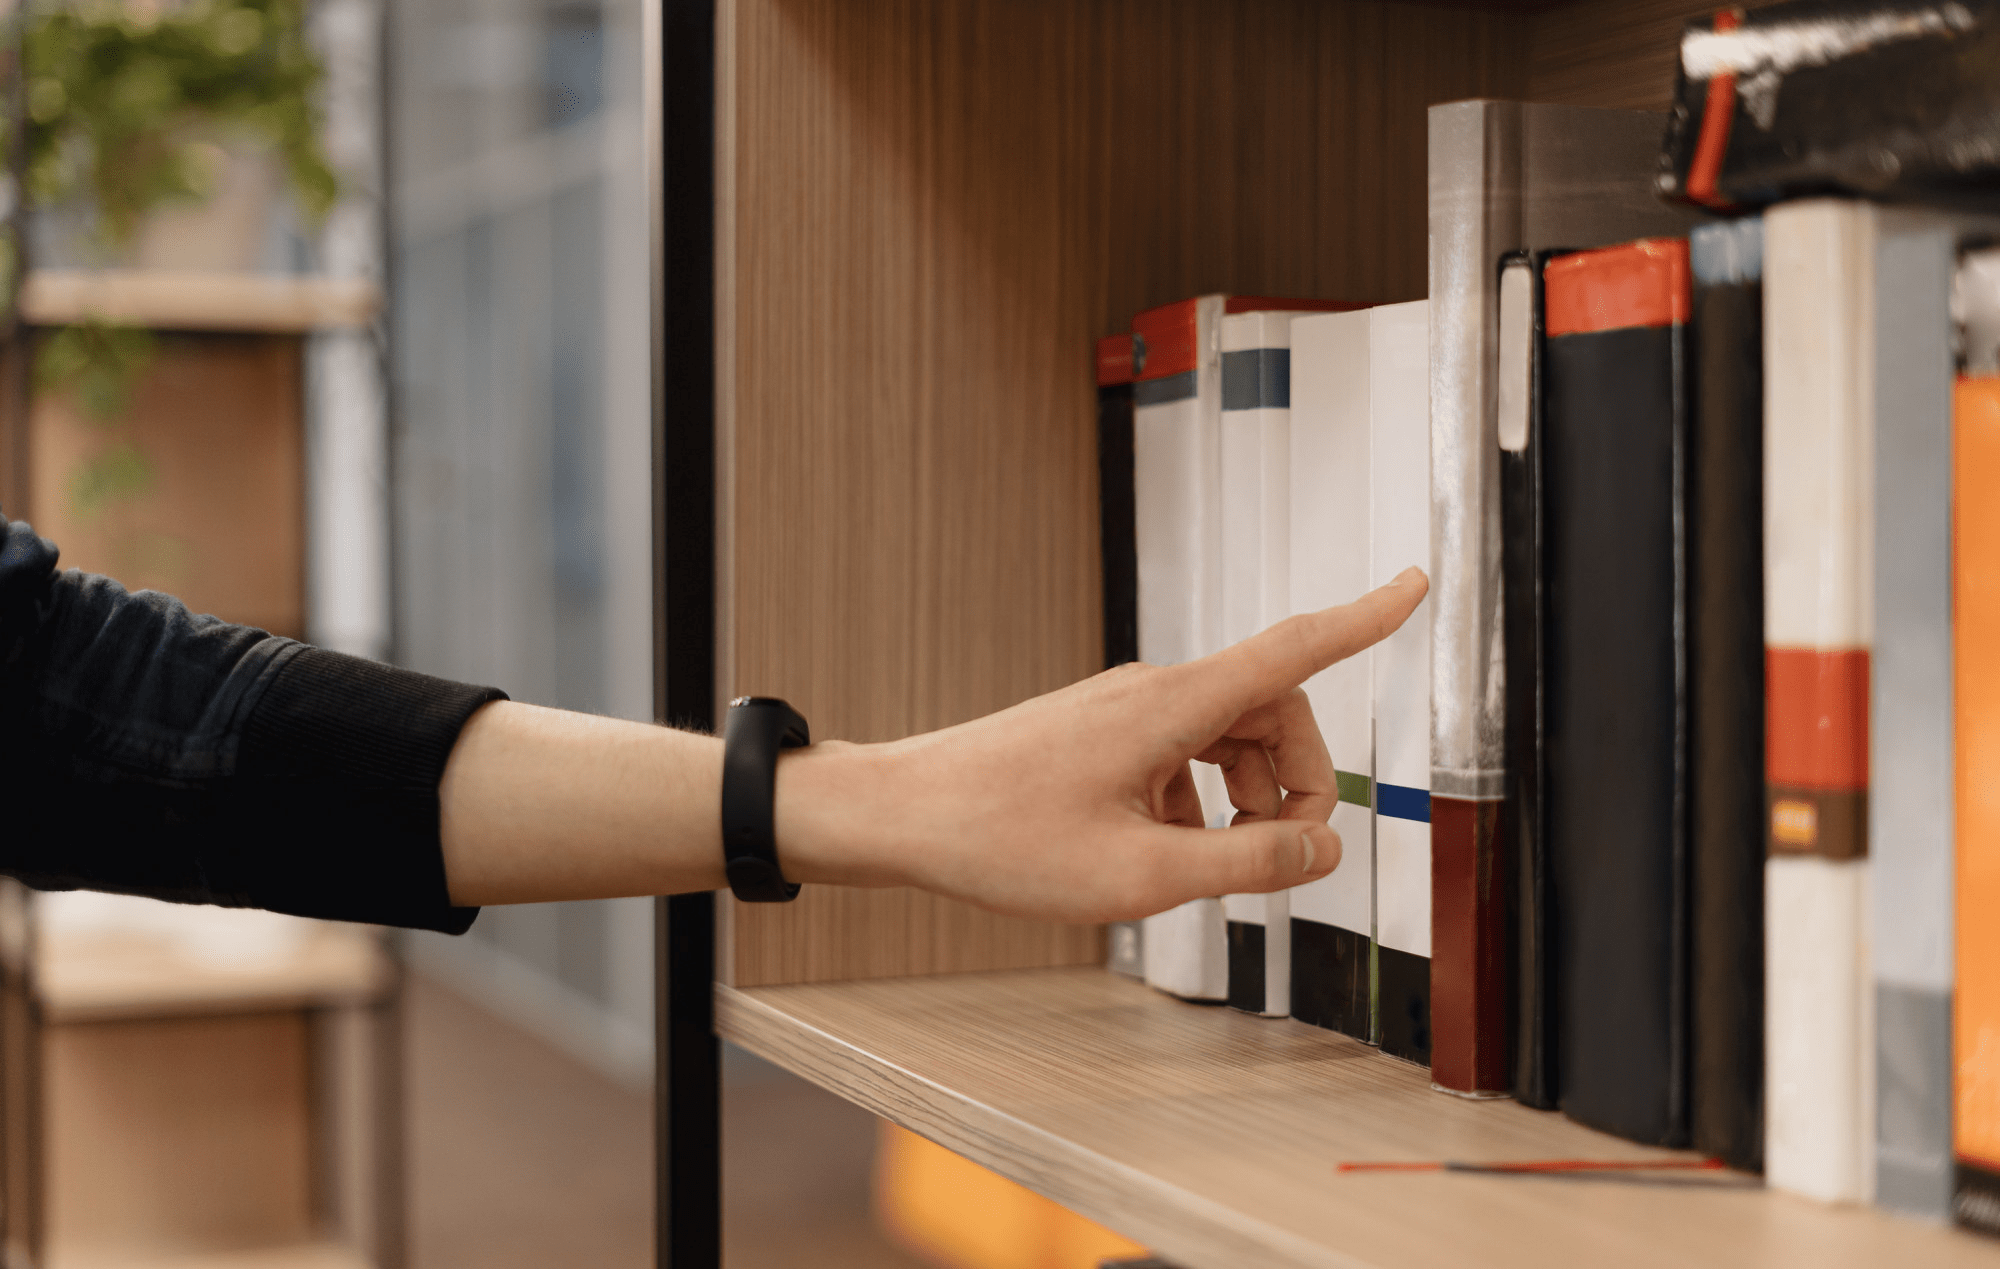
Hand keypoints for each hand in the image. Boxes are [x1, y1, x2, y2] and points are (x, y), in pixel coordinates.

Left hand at [775, 566, 1428, 922]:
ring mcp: (1124, 710)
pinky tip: (1158, 856)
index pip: (1294, 650)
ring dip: (1248, 797)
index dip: (1364, 620)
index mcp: (1172, 706)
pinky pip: (1182, 755)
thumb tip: (1323, 848)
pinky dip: (1197, 802)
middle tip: (1286, 855)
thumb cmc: (1004, 841)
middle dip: (1301, 779)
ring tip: (1214, 865)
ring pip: (1229, 738)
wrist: (901, 815)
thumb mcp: (1141, 874)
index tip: (1415, 584)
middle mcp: (1154, 691)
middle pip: (1273, 711)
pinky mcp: (1101, 733)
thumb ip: (1245, 860)